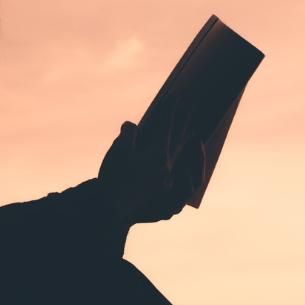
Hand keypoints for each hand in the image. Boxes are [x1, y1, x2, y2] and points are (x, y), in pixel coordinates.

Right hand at [98, 99, 205, 226]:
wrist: (109, 207)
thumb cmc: (112, 177)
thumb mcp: (118, 150)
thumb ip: (128, 134)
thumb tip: (131, 125)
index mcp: (158, 155)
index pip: (167, 127)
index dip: (171, 111)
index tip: (177, 97)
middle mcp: (166, 168)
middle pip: (178, 141)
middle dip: (183, 124)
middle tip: (189, 110)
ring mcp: (165, 183)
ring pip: (181, 159)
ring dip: (187, 145)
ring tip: (194, 137)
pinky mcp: (160, 195)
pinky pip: (178, 178)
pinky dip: (184, 168)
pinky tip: (183, 168)